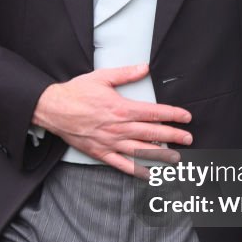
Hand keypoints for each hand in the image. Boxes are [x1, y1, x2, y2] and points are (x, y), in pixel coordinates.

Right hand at [33, 63, 192, 175]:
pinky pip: (121, 164)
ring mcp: (110, 142)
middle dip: (173, 136)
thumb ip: (126, 73)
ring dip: (160, 154)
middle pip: (152, 132)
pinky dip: (136, 170)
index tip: (186, 118)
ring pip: (140, 150)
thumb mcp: (102, 77)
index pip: (154, 112)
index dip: (173, 115)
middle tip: (188, 139)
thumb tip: (144, 67)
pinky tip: (148, 174)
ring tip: (175, 158)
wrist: (53, 109)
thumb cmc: (76, 93)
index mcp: (122, 108)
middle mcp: (119, 127)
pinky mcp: (100, 152)